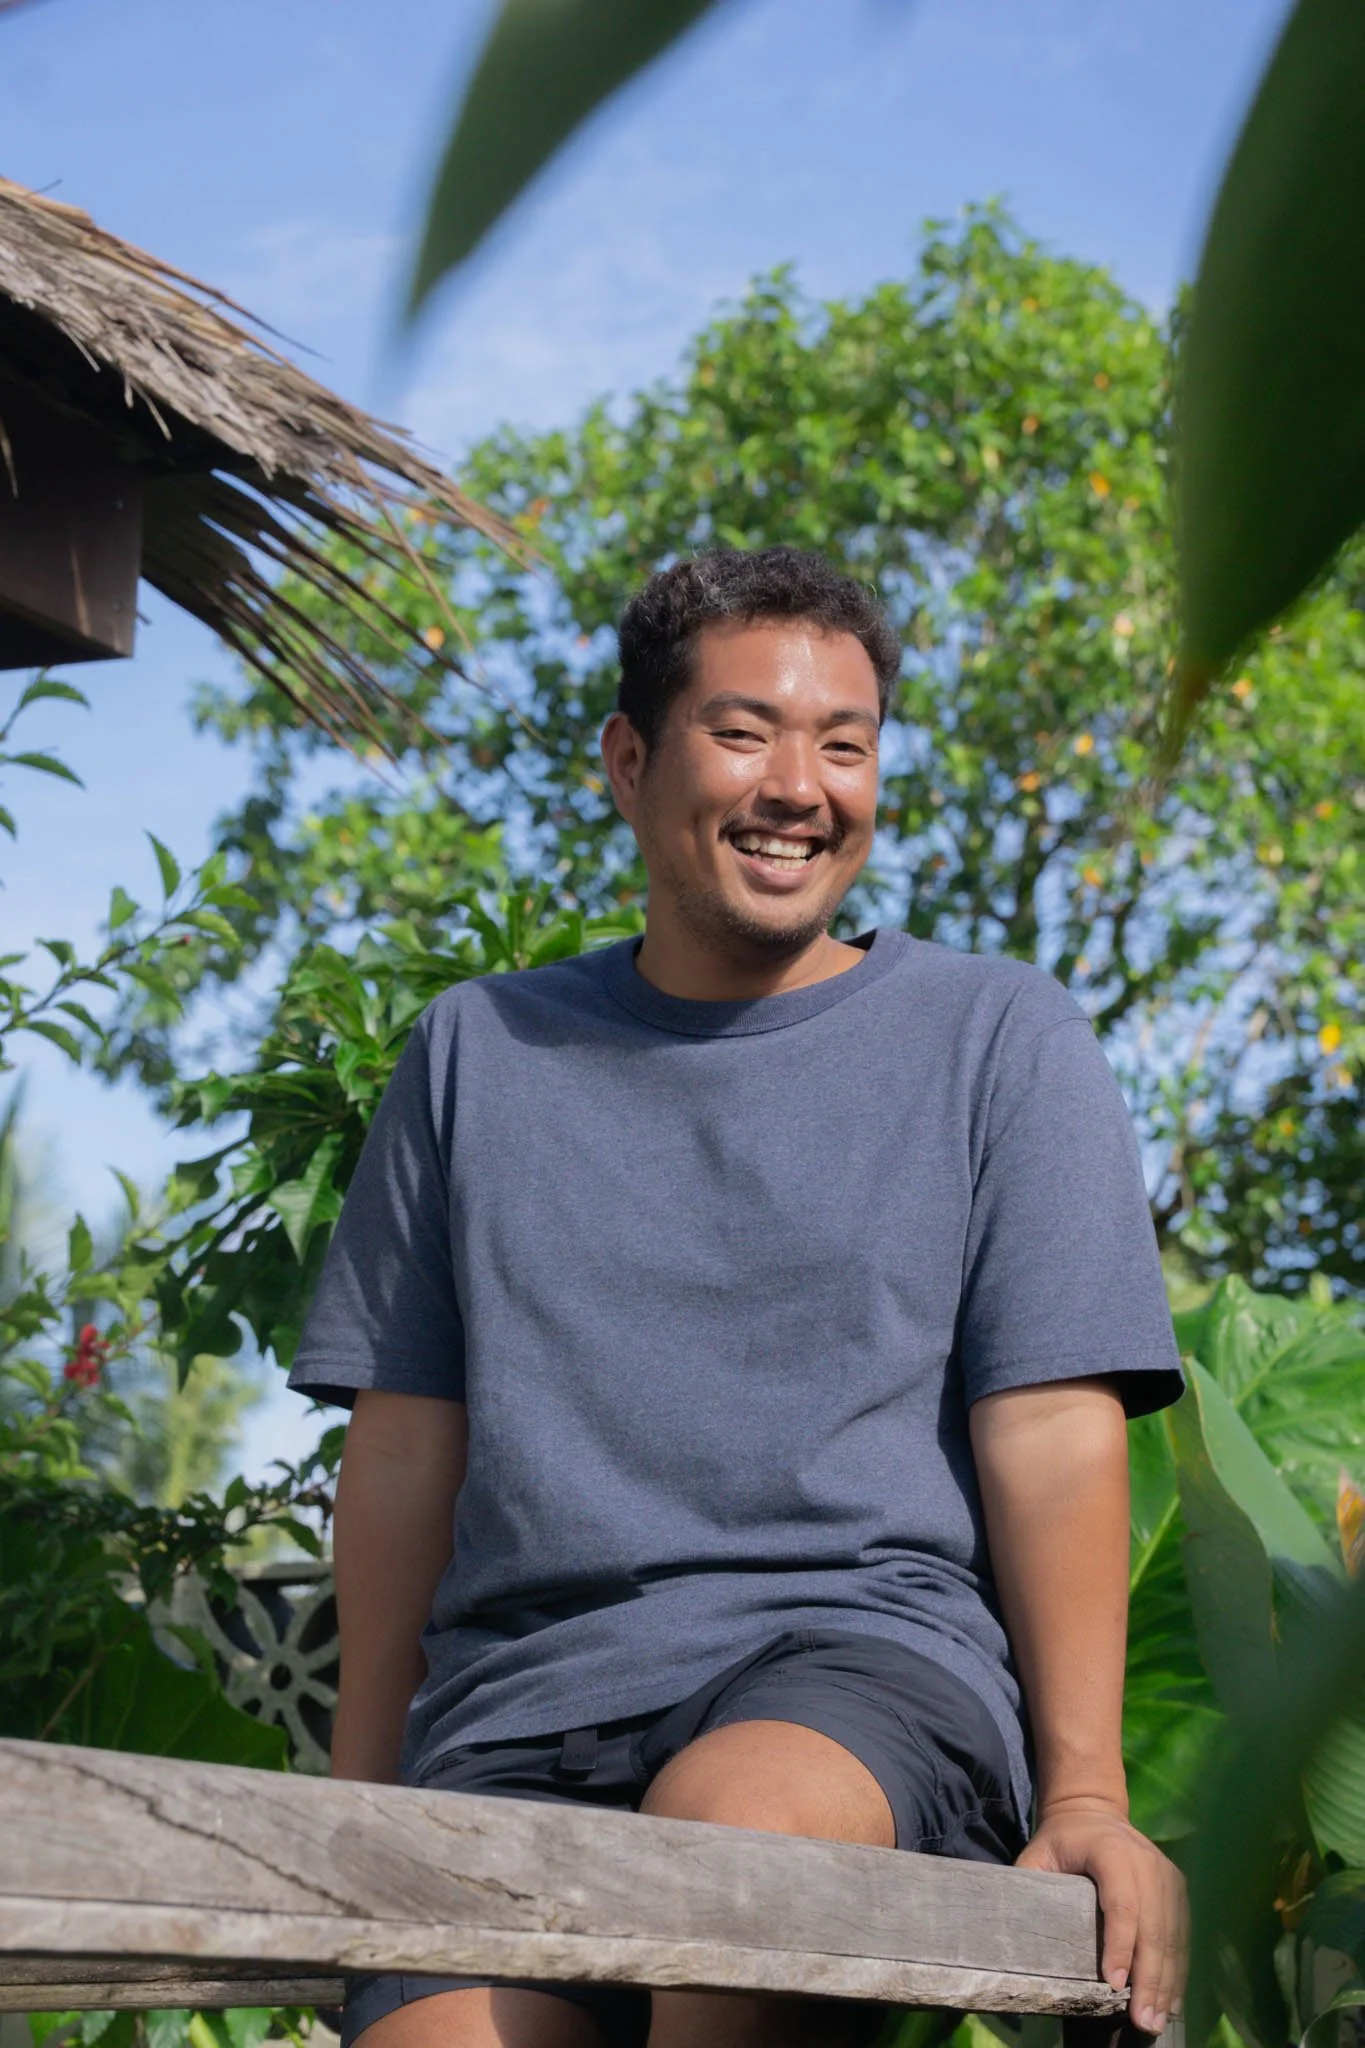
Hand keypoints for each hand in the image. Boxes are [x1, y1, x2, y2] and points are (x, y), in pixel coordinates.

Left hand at [1017, 1799, 1187, 2035]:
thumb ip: (1028, 1884)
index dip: (1120, 1944)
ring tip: (1156, 2018)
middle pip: (1153, 1925)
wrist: (1092, 1810)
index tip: (1115, 1983)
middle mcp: (1145, 1861)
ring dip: (1168, 1980)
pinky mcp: (1177, 1885)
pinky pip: (1183, 1931)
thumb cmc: (1060, 1840)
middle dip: (1149, 1977)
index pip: (1121, 1903)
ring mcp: (1167, 1873)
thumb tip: (1010, 1932)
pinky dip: (1178, 1967)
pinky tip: (1171, 1998)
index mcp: (1111, 1850)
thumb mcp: (1037, 1853)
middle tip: (1142, 2020)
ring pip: (1173, 1933)